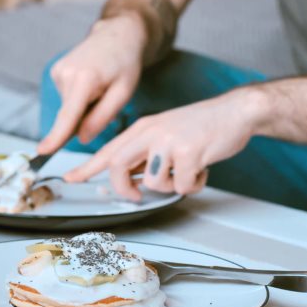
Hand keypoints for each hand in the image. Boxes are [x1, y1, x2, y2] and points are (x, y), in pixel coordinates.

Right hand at [37, 14, 146, 153]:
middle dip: (84, 118)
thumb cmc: (124, 63)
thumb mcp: (123, 92)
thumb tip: (82, 138)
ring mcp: (58, 71)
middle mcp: (66, 73)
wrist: (117, 35)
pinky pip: (67, 97)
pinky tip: (91, 82)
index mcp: (85, 79)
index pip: (68, 115)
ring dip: (83, 106)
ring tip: (100, 86)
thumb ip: (102, 117)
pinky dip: (79, 97)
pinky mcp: (56, 71)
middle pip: (69, 114)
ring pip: (69, 107)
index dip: (56, 136)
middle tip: (104, 98)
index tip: (43, 151)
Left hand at [65, 88, 266, 199]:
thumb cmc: (202, 126)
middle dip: (124, 188)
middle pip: (117, 166)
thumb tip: (132, 179)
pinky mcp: (189, 152)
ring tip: (186, 170)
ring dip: (171, 186)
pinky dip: (193, 185)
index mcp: (143, 128)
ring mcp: (169, 141)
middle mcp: (151, 132)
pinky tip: (202, 168)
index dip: (87, 167)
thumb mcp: (165, 133)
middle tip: (135, 195)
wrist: (235, 111)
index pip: (108, 150)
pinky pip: (182, 186)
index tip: (70, 177)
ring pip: (153, 182)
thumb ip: (146, 153)